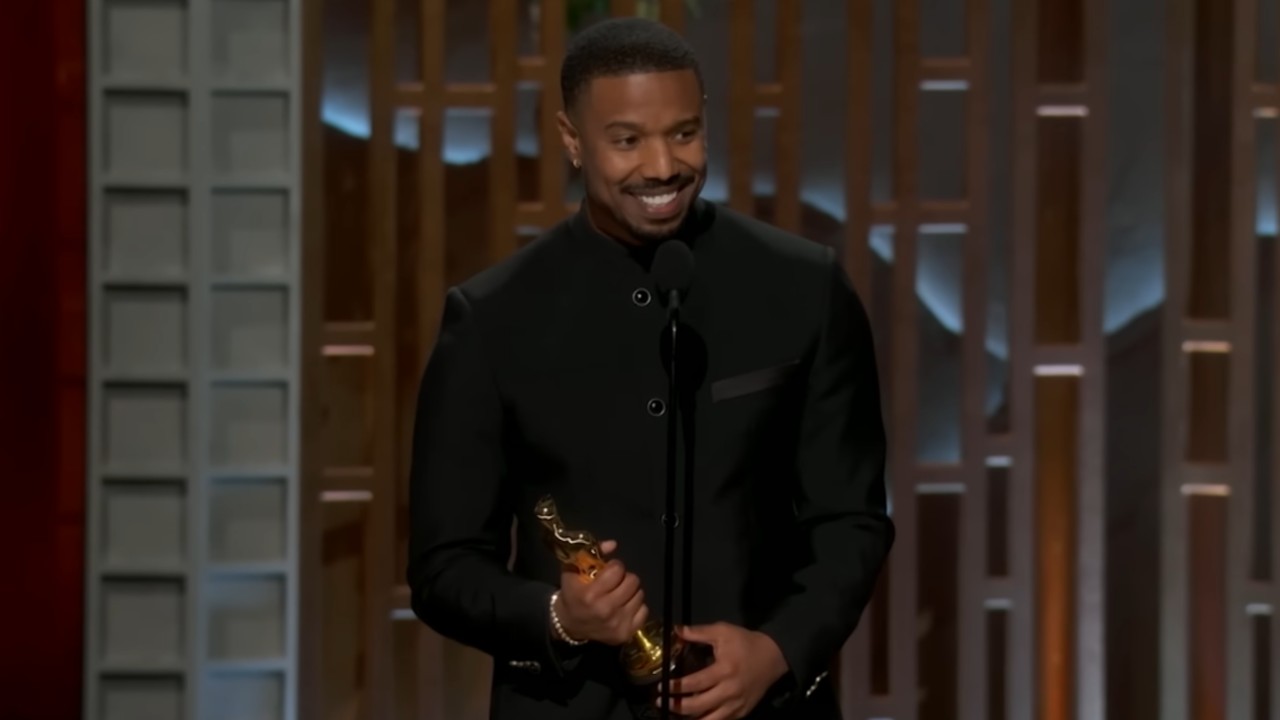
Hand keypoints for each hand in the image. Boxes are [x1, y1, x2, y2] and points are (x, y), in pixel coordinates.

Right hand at [554, 540, 648, 645]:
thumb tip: (613, 544)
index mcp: (591, 594)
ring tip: (619, 595)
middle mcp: (606, 610)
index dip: (614, 566)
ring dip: (630, 592)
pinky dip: (636, 607)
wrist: (569, 626)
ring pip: (640, 595)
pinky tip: (624, 607)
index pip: (618, 569)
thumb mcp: (573, 571)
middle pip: (633, 581)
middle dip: (624, 578)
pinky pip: (644, 611)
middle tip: (616, 582)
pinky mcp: (626, 633)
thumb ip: (591, 553)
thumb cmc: (572, 595)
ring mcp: (618, 624)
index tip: (608, 570)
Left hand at [660, 623, 788, 719]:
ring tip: (674, 714)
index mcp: (724, 670)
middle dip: (676, 706)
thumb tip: (676, 630)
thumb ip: (698, 632)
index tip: (661, 687)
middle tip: (661, 701)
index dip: (675, 687)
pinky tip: (694, 718)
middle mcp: (729, 691)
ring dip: (689, 719)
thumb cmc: (746, 643)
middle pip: (698, 706)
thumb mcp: (723, 631)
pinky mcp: (742, 713)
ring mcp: (736, 705)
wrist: (774, 656)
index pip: (694, 683)